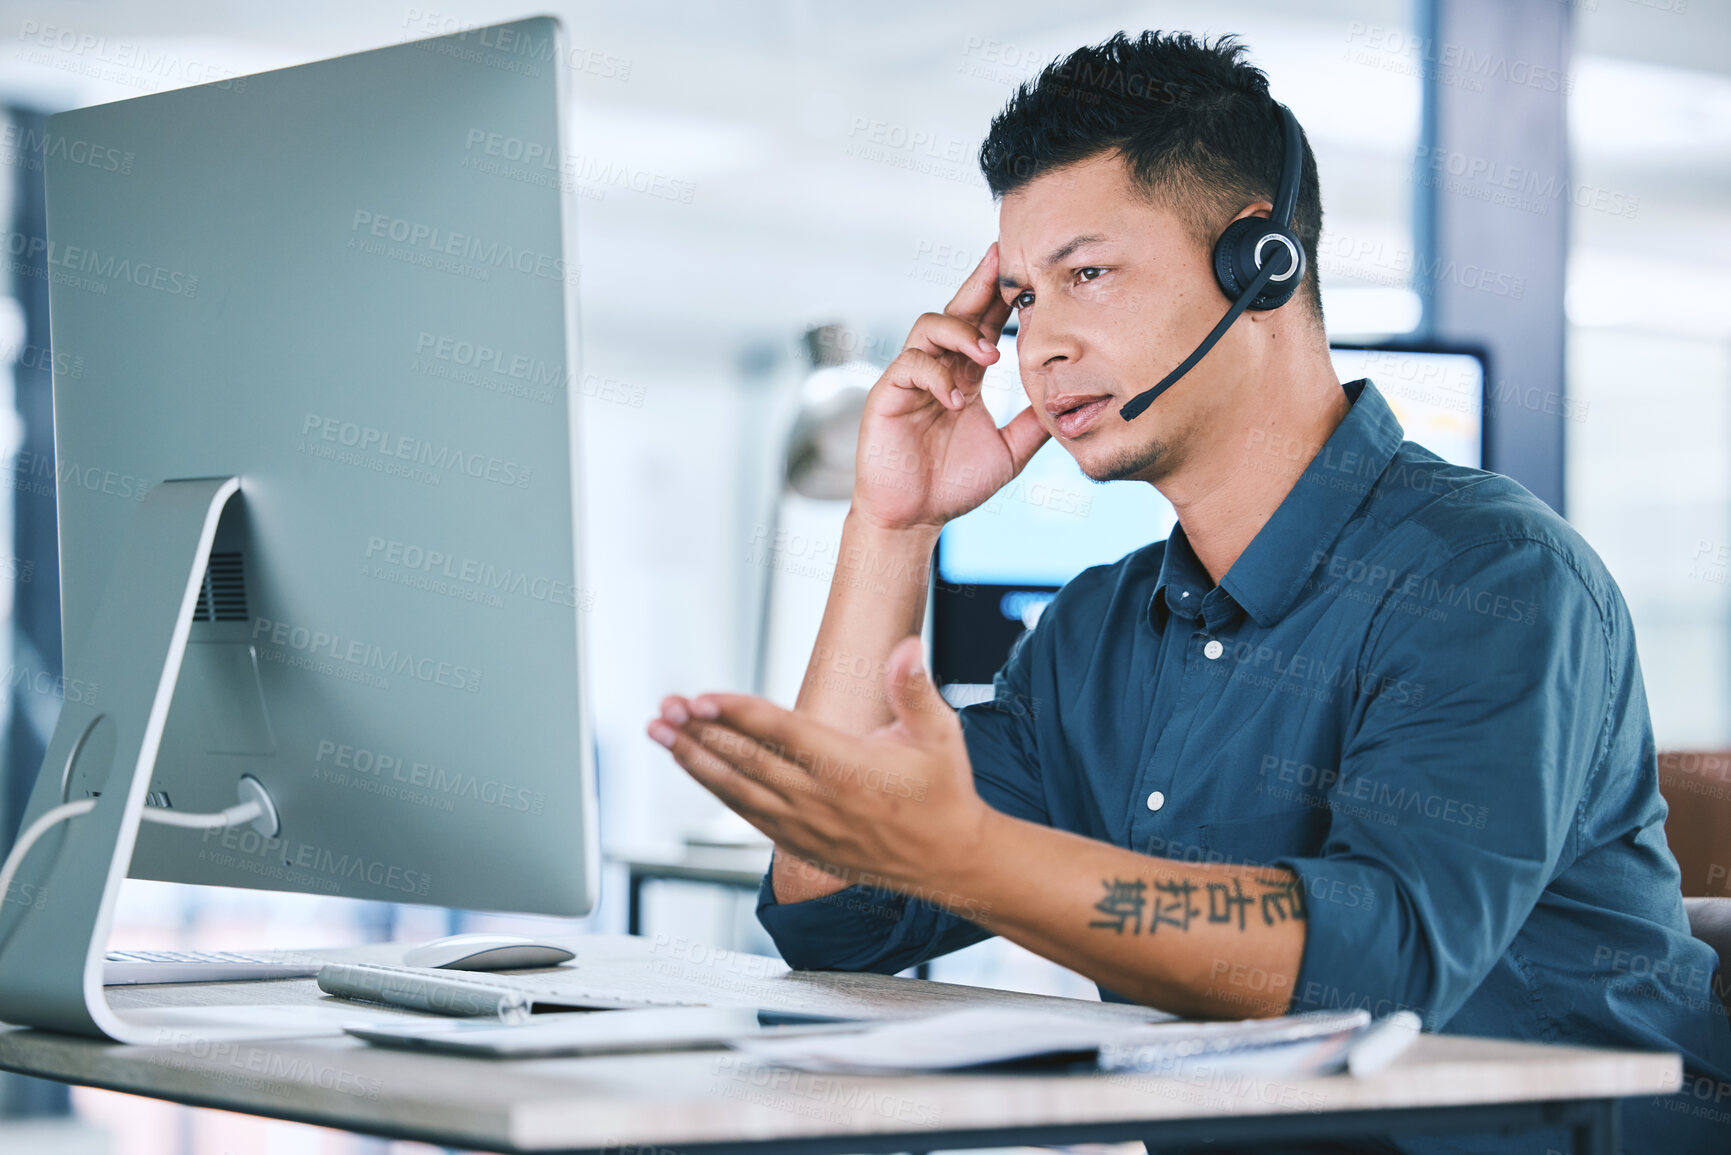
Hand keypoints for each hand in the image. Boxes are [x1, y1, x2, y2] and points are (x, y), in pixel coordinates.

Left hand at [646, 637, 989, 894]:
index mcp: (848, 767)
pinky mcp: (799, 844)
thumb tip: (906, 648)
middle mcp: (819, 799)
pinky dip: (716, 789)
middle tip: (663, 707)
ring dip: (695, 760)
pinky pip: (747, 813)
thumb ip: (914, 689)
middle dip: (698, 731)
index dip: (737, 713)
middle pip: (746, 760)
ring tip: (661, 733)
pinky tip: (694, 768)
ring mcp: (805, 826)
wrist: (948, 861)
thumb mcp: (939, 734)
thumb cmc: (942, 791)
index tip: (700, 696)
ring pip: (737, 790)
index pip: (780, 733)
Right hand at [853, 243, 1049, 530]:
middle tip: (1004, 259)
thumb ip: (1034, 424)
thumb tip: (1070, 400)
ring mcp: (910, 379)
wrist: (914, 519)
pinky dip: (937, 375)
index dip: (1002, 297)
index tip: (1029, 272)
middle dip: (980, 283)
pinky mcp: (887, 395)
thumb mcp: (1010, 451)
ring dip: (962, 333)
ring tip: (991, 355)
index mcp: (965, 375)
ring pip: (929, 327)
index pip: (984, 324)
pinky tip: (958, 399)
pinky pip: (910, 366)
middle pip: (956, 310)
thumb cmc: (953, 486)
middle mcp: (937, 369)